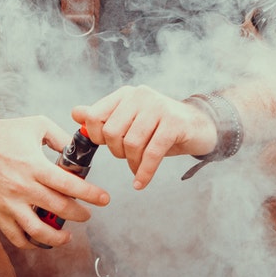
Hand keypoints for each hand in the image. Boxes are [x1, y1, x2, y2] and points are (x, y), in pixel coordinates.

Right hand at [0, 115, 109, 248]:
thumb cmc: (3, 133)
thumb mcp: (36, 125)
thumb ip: (60, 137)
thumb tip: (78, 150)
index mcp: (34, 165)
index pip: (69, 185)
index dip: (91, 194)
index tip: (104, 199)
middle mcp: (23, 187)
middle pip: (60, 209)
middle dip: (81, 214)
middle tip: (88, 213)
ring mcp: (9, 204)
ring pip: (39, 231)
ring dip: (58, 237)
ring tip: (68, 235)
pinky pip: (17, 237)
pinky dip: (32, 243)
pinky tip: (42, 237)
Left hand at [73, 85, 216, 189]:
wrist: (199, 126)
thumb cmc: (160, 126)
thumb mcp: (131, 120)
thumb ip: (103, 116)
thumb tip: (75, 113)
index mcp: (125, 94)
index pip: (94, 116)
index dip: (96, 137)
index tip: (107, 146)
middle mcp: (140, 96)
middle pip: (112, 132)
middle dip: (117, 152)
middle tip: (128, 157)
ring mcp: (158, 107)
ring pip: (132, 144)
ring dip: (133, 163)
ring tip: (138, 168)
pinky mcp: (174, 123)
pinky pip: (152, 153)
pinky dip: (144, 172)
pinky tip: (141, 182)